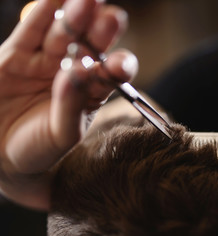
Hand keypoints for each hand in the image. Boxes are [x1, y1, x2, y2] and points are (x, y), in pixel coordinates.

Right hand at [0, 0, 137, 209]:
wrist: (2, 152)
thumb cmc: (40, 146)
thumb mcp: (62, 133)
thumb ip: (72, 105)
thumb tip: (78, 73)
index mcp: (93, 91)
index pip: (110, 74)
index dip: (118, 66)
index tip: (120, 64)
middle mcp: (74, 70)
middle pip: (91, 47)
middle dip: (101, 33)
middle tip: (112, 19)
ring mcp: (47, 60)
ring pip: (64, 34)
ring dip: (76, 17)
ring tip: (87, 2)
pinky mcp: (18, 53)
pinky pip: (32, 30)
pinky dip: (43, 13)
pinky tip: (56, 0)